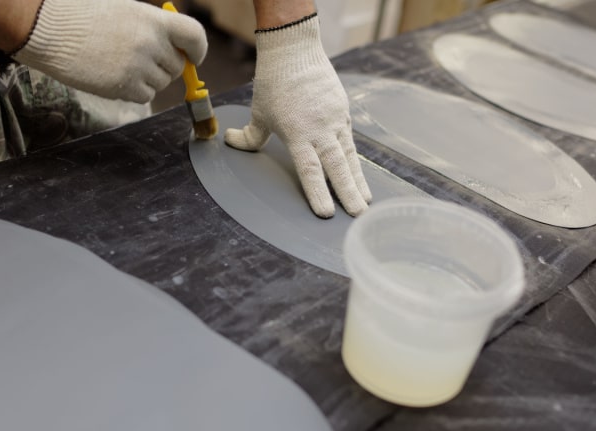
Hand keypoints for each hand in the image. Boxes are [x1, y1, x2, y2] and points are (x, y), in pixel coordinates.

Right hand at [13, 0, 206, 103]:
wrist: (47, 27)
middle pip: (177, 66)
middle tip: (140, 59)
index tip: (194, 57)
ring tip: (118, 62)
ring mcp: (138, 65)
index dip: (198, 50)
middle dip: (165, 66)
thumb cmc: (81, 15)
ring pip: (161, 83)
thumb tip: (178, 51)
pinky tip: (111, 74)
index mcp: (153, 19)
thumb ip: (153, 28)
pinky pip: (144, 96)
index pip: (194, 36)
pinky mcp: (124, 86)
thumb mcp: (124, 10)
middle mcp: (150, 42)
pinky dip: (133, 91)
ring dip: (147, 79)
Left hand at [224, 15, 371, 217]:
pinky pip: (350, 143)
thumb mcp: (258, 112)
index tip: (326, 213)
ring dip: (357, 181)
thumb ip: (249, 136)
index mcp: (297, 133)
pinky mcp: (343, 112)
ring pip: (349, 157)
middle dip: (348, 193)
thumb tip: (230, 141)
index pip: (310, 169)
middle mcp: (320, 129)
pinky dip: (355, 162)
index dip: (318, 192)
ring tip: (365, 202)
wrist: (295, 50)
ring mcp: (335, 121)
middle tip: (357, 215)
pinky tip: (360, 177)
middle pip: (337, 167)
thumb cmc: (273, 82)